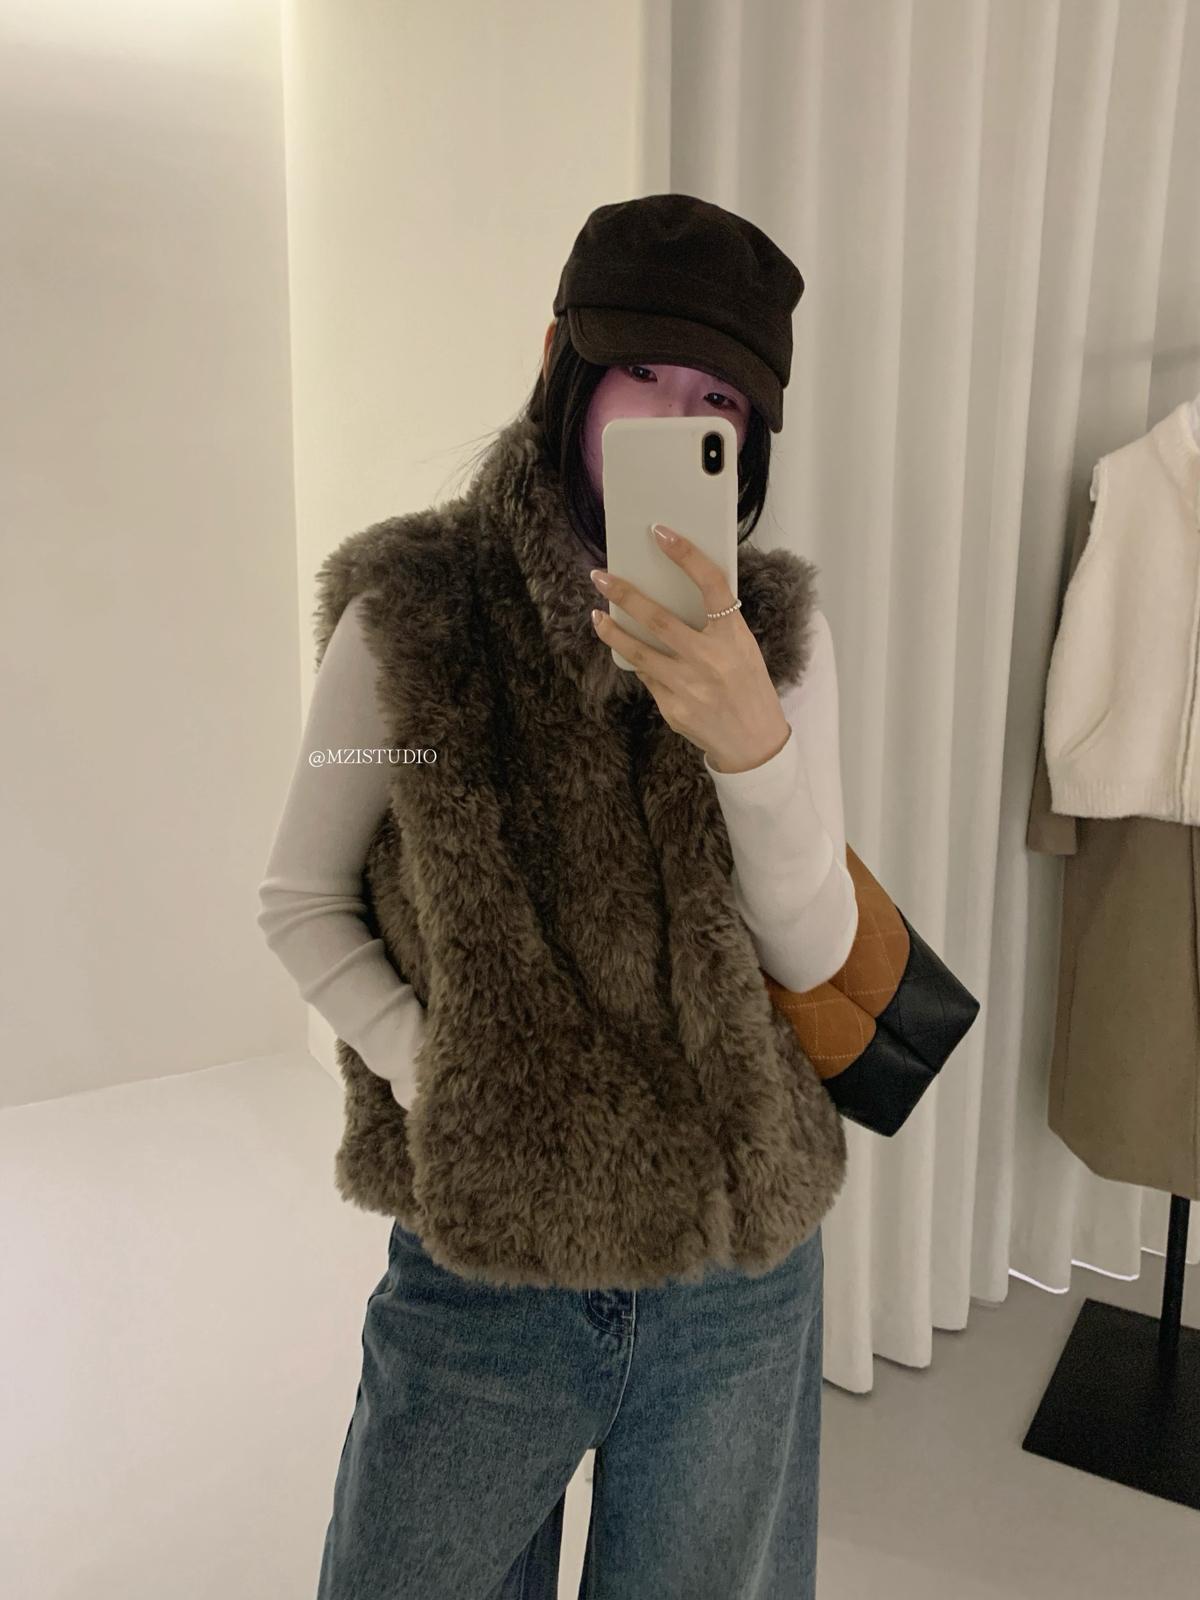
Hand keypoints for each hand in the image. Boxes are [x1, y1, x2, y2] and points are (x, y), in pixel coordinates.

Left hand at [589, 524, 790, 773]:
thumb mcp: (743, 649)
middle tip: (600, 576)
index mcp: (734, 636)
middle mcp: (710, 659)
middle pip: (658, 619)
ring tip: (597, 615)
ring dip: (613, 631)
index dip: (686, 555)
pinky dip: (638, 663)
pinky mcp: (672, 708)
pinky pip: (647, 677)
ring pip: (638, 652)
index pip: (711, 584)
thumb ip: (713, 626)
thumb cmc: (749, 687)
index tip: (660, 532)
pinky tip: (631, 654)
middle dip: (625, 594)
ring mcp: (689, 686)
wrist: (754, 743)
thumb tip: (666, 598)